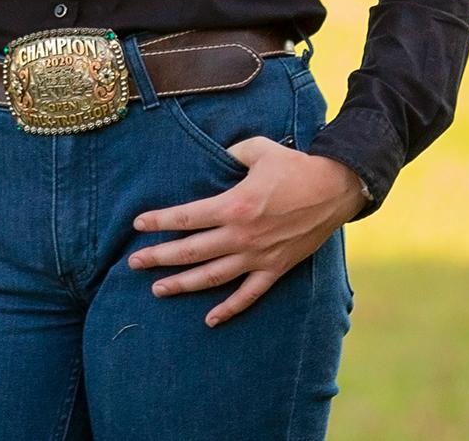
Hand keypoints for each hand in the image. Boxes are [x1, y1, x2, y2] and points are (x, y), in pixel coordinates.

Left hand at [127, 136, 365, 326]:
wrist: (334, 189)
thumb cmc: (294, 166)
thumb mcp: (257, 149)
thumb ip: (230, 152)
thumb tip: (213, 156)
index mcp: (234, 206)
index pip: (186, 217)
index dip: (159, 221)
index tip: (137, 224)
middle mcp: (242, 236)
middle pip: (191, 251)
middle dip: (159, 257)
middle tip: (134, 263)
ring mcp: (259, 256)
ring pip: (213, 277)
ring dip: (183, 284)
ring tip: (158, 289)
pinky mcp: (276, 269)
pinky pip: (249, 295)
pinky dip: (229, 309)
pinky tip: (210, 319)